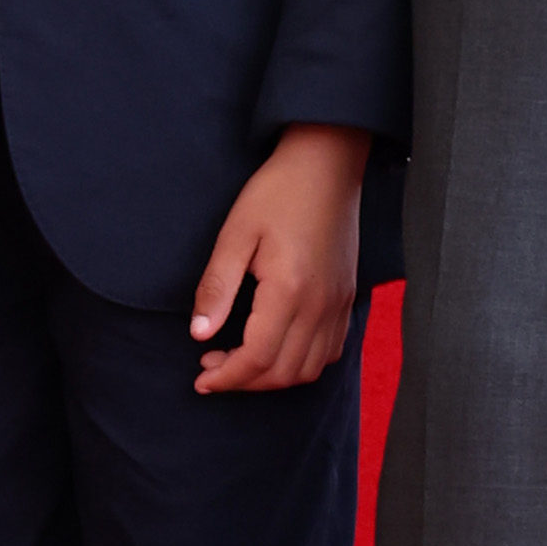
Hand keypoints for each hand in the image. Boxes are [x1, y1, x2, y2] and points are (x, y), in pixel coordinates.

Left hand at [190, 123, 368, 393]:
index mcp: (289, 290)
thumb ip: (217, 287)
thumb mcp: (235, 234)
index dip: (226, 378)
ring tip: (240, 361)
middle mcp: (319, 305)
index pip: (257, 358)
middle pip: (283, 372)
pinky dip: (301, 363)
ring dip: (272, 377)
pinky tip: (277, 348)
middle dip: (244, 381)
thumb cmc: (277, 192)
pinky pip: (330, 351)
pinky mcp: (346, 297)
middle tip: (211, 367)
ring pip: (309, 368)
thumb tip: (199, 334)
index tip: (200, 378)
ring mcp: (338, 303)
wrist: (327, 164)